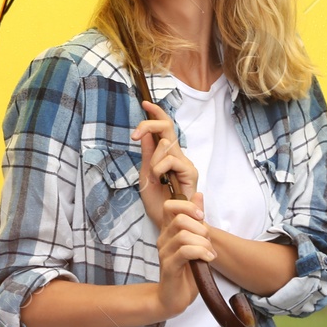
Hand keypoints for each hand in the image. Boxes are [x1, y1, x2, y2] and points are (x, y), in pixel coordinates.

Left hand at [133, 99, 198, 229]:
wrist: (168, 223)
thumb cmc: (158, 203)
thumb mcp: (145, 176)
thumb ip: (147, 154)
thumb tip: (143, 134)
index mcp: (166, 155)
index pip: (164, 128)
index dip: (156, 113)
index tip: (144, 103)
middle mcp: (177, 156)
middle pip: (167, 127)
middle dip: (151, 123)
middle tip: (135, 134)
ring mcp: (184, 163)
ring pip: (167, 143)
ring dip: (153, 158)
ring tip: (154, 176)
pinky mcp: (190, 172)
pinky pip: (172, 159)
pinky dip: (161, 167)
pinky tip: (160, 179)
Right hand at [155, 192, 212, 318]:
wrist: (174, 298)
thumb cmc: (186, 271)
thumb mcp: (195, 241)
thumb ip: (195, 219)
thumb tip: (198, 195)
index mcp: (168, 230)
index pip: (170, 206)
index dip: (187, 206)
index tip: (201, 216)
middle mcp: (163, 239)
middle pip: (179, 219)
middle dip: (200, 227)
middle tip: (208, 240)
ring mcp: (164, 253)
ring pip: (183, 235)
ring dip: (202, 242)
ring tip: (209, 253)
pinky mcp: (169, 267)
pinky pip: (185, 252)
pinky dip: (201, 252)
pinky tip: (208, 258)